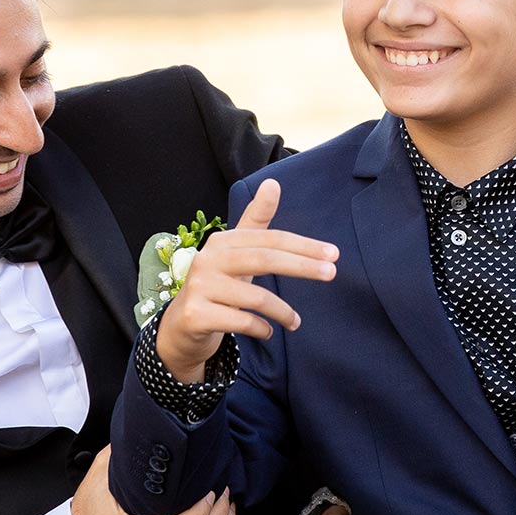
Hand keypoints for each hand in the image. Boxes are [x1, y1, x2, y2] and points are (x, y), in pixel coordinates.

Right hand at [155, 179, 339, 379]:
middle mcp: (207, 260)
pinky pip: (241, 320)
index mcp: (222, 242)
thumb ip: (256, 221)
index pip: (269, 239)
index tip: (333, 254)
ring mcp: (200, 287)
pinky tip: (268, 332)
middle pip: (263, 259)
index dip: (303, 245)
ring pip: (255, 297)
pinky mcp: (196, 315)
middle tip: (332, 273)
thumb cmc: (218, 286)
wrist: (182, 327)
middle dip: (302, 266)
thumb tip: (273, 183)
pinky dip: (261, 328)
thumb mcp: (238, 254)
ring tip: (295, 322)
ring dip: (282, 311)